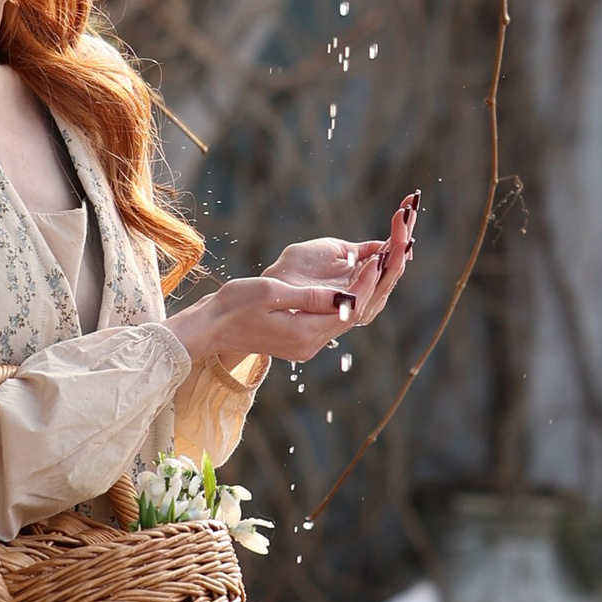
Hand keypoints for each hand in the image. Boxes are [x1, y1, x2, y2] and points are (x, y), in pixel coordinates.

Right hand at [176, 193, 420, 373]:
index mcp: (304, 333)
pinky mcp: (302, 341)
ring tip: (379, 263)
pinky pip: (334, 319)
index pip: (348, 307)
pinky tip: (355, 280)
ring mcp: (307, 346)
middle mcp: (311, 345)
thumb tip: (347, 297)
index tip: (378, 257)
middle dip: (373, 285)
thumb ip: (310, 297)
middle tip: (389, 256)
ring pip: (347, 318)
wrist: (211, 328)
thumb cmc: (235, 304)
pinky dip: (347, 299)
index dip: (366, 282)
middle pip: (354, 315)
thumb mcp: (271, 293)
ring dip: (363, 292)